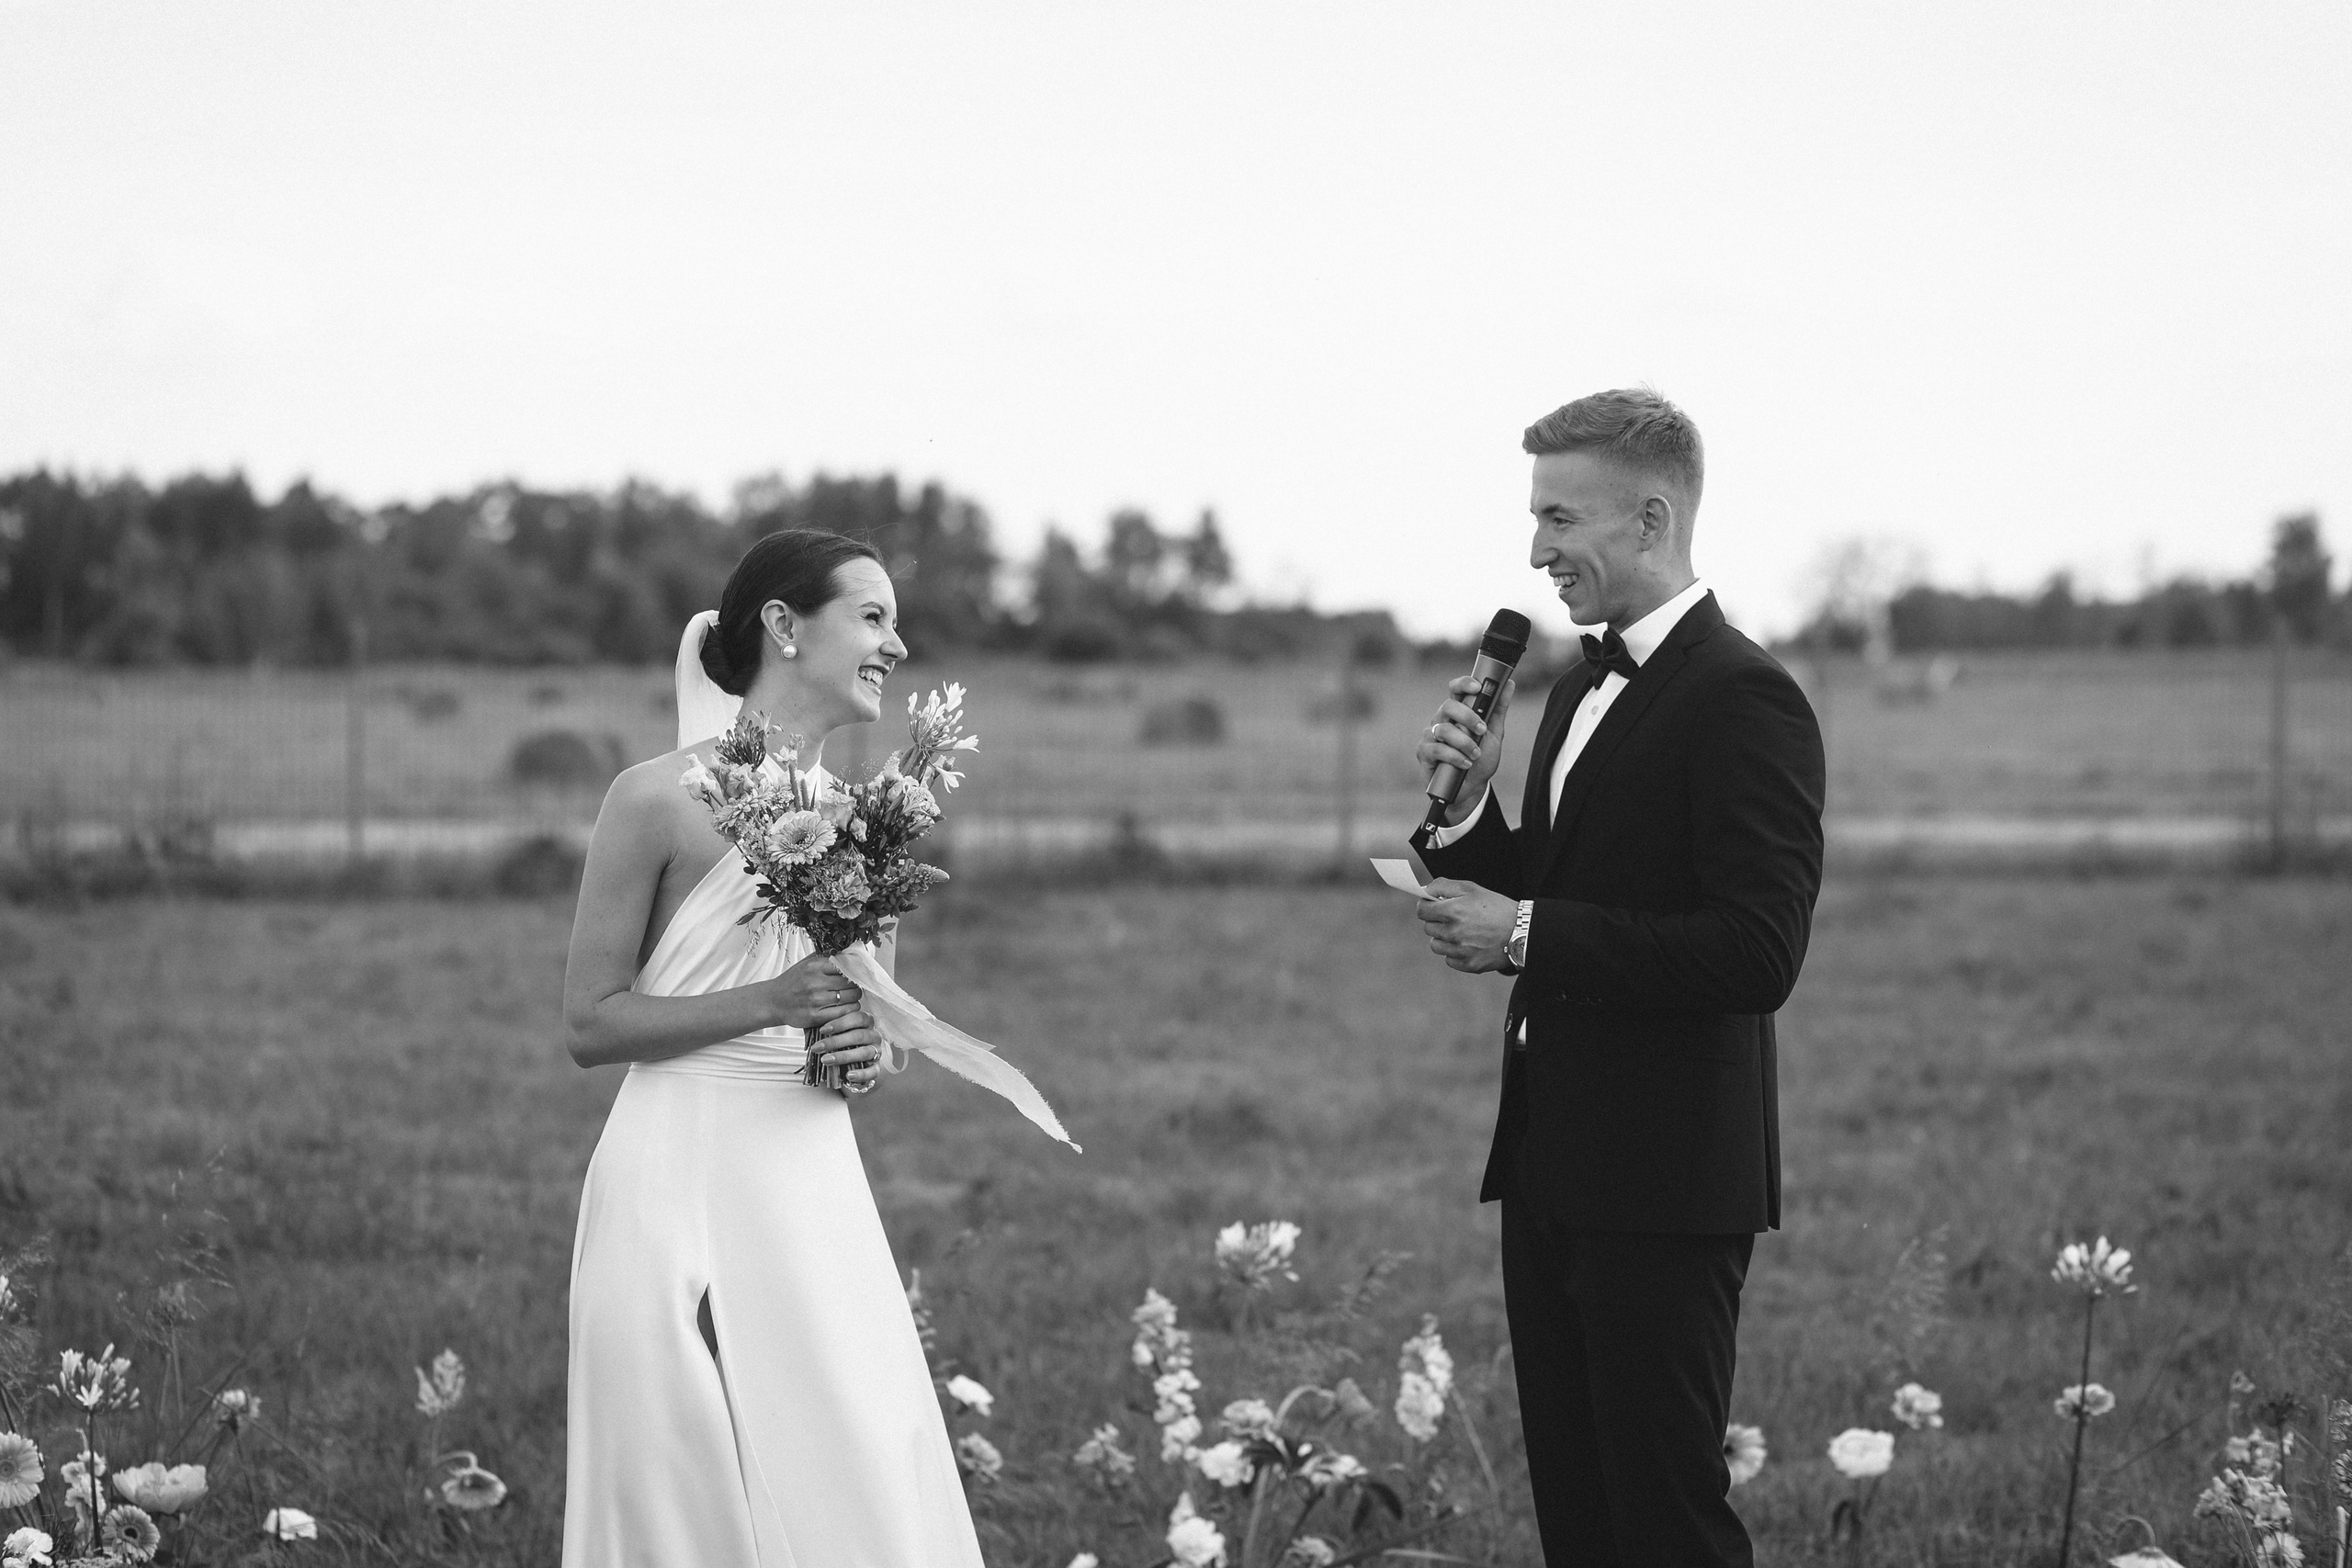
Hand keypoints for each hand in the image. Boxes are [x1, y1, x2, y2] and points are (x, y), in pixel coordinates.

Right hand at [764, 953, 862, 1033]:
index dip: (855, 970)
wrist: (773, 1002)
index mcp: (814, 967)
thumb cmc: (792, 982)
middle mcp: (815, 983)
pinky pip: (843, 1013)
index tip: (857, 974)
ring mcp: (815, 1000)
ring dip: (854, 999)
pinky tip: (846, 1008)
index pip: (846, 966)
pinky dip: (849, 1011)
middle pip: (850, 983)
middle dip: (856, 985)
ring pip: (850, 999)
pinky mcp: (815, 1016)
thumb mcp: (806, 964)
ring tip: (850, 998)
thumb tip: (848, 952)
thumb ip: (826, 957)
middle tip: (854, 987)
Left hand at [809, 1009, 887, 1095]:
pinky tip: (848, 1076)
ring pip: (864, 1052)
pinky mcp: (877, 1068)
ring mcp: (877, 1051)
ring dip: (844, 1056)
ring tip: (826, 1060)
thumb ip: (826, 1028)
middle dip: (836, 1042)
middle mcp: (874, 1035)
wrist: (855, 1062)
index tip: (822, 1030)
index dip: (840, 1023)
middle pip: (859, 1035)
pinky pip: (872, 1071)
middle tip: (817, 1048)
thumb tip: (808, 1024)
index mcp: (866, 1022)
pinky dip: (861, 1074)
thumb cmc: (842, 1042)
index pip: (857, 1017)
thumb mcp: (835, 1033)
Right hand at [1414, 676, 1513, 826]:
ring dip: (1465, 742)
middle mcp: (1442, 720)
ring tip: (1475, 754)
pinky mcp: (1424, 752)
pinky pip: (1436, 749)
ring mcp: (1431, 735)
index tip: (1478, 687)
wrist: (1471, 789)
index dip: (1464, 684)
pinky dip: (1454, 756)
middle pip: (1449, 705)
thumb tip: (1509, 684)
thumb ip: (1498, 709)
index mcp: (1457, 712)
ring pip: (1444, 729)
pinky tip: (1465, 763)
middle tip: (1482, 730)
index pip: (1456, 690)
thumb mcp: (1494, 734)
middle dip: (1468, 716)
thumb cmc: (1480, 759)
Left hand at [1417, 879, 1517, 972]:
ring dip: (1443, 938)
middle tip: (1453, 917)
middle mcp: (1453, 933)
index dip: (1426, 906)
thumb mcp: (1471, 888)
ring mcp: (1460, 951)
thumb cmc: (1496, 907)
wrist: (1522, 931)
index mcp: (1452, 911)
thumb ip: (1443, 886)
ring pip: (1436, 945)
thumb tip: (1424, 891)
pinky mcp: (1468, 965)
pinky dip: (1455, 953)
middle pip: (1427, 928)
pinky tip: (1469, 944)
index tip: (1433, 905)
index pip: (1421, 910)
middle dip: (1437, 921)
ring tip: (1461, 931)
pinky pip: (1449, 959)